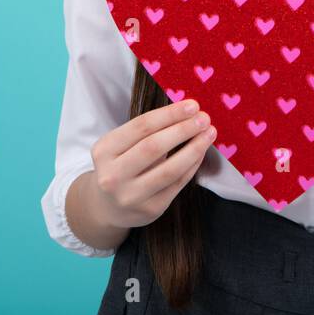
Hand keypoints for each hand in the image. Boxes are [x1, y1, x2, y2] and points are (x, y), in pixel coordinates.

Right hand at [89, 100, 215, 229]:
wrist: (108, 207)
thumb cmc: (120, 166)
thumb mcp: (120, 146)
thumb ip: (146, 131)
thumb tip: (187, 113)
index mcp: (104, 150)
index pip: (140, 127)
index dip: (169, 114)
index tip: (192, 105)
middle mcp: (113, 175)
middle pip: (153, 147)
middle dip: (183, 129)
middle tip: (204, 117)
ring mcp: (131, 195)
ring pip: (169, 169)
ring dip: (194, 148)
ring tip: (209, 133)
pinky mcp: (150, 209)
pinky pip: (177, 183)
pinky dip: (193, 165)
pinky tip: (201, 151)